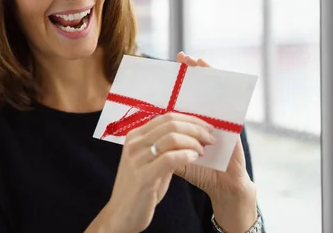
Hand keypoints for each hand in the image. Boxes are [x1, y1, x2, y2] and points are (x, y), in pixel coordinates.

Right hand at [86, 112, 215, 232]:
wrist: (121, 215)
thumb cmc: (139, 190)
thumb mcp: (150, 163)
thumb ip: (164, 149)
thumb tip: (188, 137)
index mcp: (135, 136)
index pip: (166, 117)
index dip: (190, 119)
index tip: (206, 126)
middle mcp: (134, 144)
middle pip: (170, 124)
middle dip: (196, 128)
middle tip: (210, 138)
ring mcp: (137, 159)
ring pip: (171, 138)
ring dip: (193, 142)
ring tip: (203, 151)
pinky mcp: (143, 176)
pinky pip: (169, 159)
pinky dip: (186, 156)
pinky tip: (194, 158)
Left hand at [173, 52, 257, 232]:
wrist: (222, 187)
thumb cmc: (200, 171)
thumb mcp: (178, 155)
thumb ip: (165, 145)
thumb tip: (142, 137)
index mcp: (192, 123)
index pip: (183, 98)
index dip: (177, 83)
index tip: (167, 68)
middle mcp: (206, 118)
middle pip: (198, 90)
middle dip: (191, 72)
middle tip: (182, 56)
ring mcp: (220, 119)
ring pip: (214, 92)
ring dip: (207, 75)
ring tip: (197, 60)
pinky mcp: (233, 124)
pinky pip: (229, 102)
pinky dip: (225, 89)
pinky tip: (219, 77)